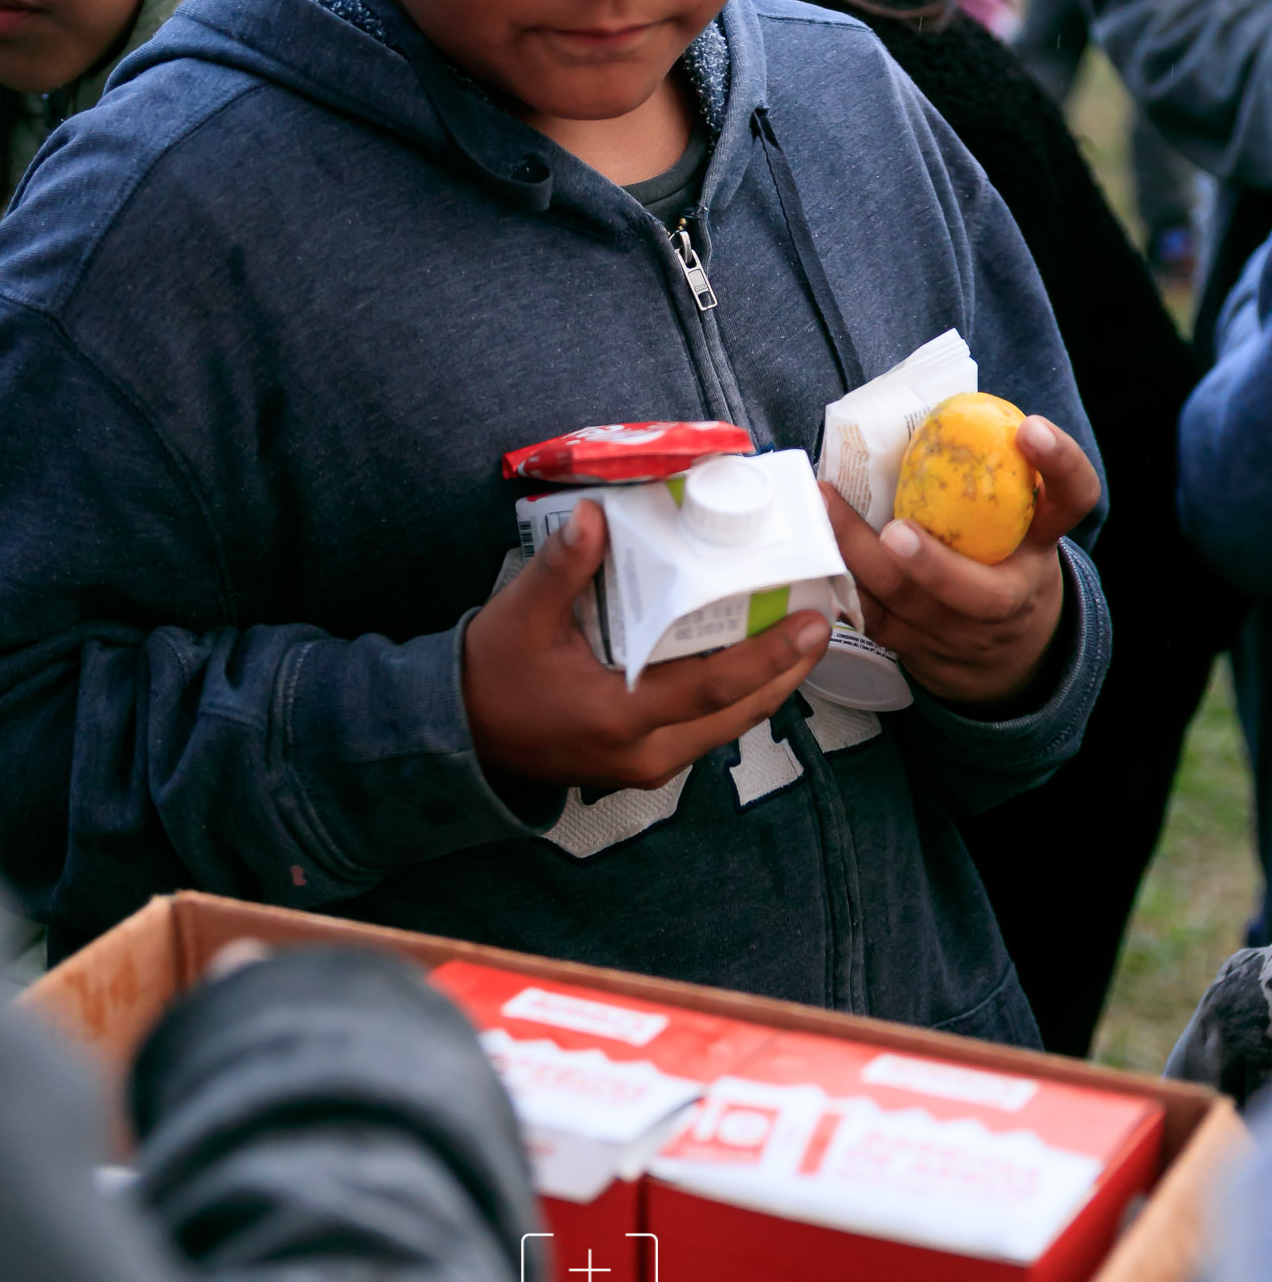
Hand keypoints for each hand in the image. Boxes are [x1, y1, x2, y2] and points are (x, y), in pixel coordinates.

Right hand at [463, 499, 830, 792]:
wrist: (460, 736)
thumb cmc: (491, 676)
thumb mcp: (521, 616)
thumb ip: (564, 567)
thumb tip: (599, 515)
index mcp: (622, 717)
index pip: (714, 687)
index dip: (769, 656)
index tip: (811, 623)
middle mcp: (646, 753)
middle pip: (738, 714)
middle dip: (787, 670)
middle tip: (821, 620)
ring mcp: (646, 766)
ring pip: (726, 727)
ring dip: (764, 684)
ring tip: (795, 637)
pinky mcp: (641, 764)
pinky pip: (704, 731)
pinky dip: (732, 697)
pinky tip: (745, 660)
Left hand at [821, 417, 1101, 710]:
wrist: (1010, 655)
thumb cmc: (1005, 562)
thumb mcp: (1021, 521)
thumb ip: (997, 474)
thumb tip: (943, 400)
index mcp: (1040, 546)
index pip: (1072, 500)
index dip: (1058, 465)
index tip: (1029, 427)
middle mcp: (1010, 598)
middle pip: (981, 594)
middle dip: (933, 565)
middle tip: (896, 531)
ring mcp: (962, 633)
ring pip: (910, 606)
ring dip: (861, 559)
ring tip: (827, 508)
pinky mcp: (919, 650)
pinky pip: (875, 616)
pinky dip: (845, 579)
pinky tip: (818, 544)